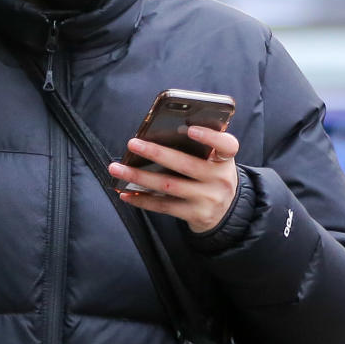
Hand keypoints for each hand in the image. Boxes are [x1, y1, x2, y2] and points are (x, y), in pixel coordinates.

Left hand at [107, 127, 240, 233]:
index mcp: (224, 160)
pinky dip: (142, 199)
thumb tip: (156, 134)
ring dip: (139, 176)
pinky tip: (125, 193)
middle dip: (155, 153)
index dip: (209, 137)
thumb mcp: (215, 161)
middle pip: (185, 164)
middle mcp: (220, 179)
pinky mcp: (196, 215)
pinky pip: (164, 206)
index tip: (189, 128)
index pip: (227, 145)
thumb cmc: (211, 176)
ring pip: (168, 185)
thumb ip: (198, 148)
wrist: (226, 213)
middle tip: (132, 144)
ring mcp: (208, 199)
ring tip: (117, 168)